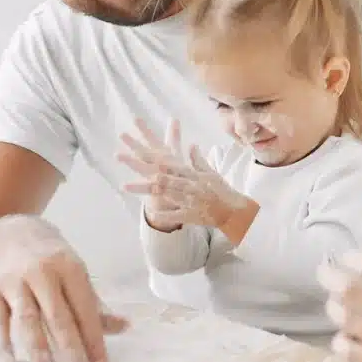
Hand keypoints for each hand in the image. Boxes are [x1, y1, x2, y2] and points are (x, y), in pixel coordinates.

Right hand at [0, 215, 127, 361]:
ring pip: (28, 320)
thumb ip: (95, 303)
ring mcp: (14, 282)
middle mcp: (42, 273)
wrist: (3, 233)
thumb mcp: (73, 271)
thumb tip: (124, 327)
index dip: (95, 341)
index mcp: (70, 267)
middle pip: (59, 318)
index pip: (86, 310)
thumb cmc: (47, 258)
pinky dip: (1, 344)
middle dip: (72, 352)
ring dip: (39, 350)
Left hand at [117, 118, 251, 231]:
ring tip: (130, 186)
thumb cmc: (221, 191)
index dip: (155, 156)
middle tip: (128, 160)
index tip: (140, 149)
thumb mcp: (210, 173)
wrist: (233, 211)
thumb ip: (198, 160)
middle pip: (166, 176)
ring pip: (168, 194)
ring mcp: (191, 200)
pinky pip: (176, 215)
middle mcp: (191, 185)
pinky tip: (152, 214)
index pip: (172, 163)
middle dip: (147, 169)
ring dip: (150, 191)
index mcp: (194, 174)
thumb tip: (191, 145)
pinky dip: (165, 216)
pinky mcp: (192, 215)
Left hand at [318, 254, 361, 361]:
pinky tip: (339, 338)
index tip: (345, 256)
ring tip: (332, 304)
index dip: (353, 260)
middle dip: (332, 278)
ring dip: (335, 310)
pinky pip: (357, 355)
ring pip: (350, 322)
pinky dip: (343, 345)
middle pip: (354, 292)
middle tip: (323, 272)